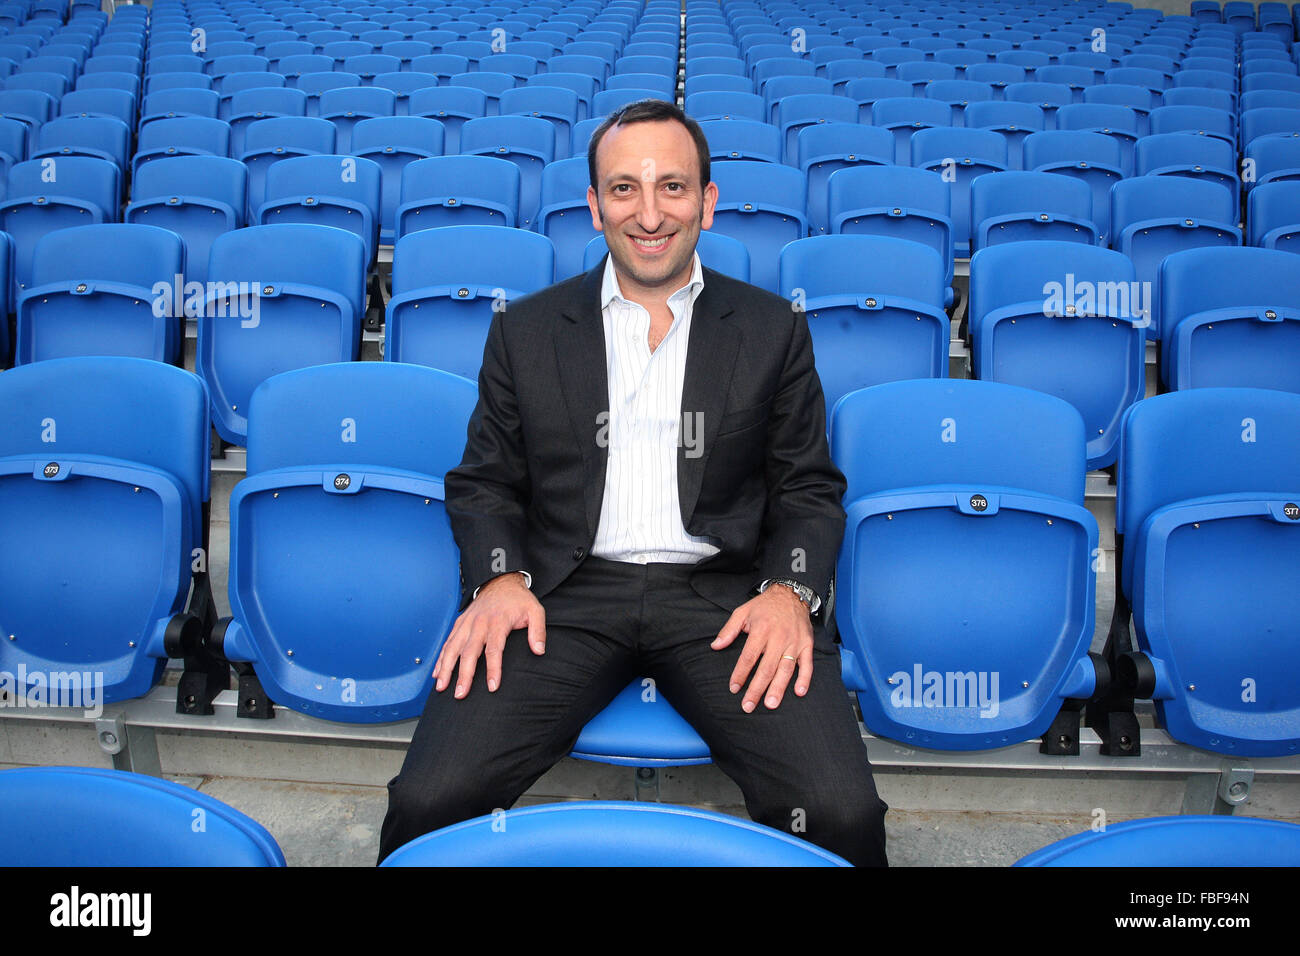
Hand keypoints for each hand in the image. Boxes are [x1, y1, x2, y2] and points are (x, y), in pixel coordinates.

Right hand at [433, 572, 545, 698]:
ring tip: (441, 687)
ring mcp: (467, 623)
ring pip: (453, 648)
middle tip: (460, 694)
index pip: (494, 649)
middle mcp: (479, 623)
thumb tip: (539, 650)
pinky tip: (437, 673)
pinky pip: (448, 642)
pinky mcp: (460, 623)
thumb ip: (538, 631)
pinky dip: (441, 658)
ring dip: (446, 668)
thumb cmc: (518, 600)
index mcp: (498, 622)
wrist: (501, 581)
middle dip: (464, 675)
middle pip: (469, 652)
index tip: (492, 687)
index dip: (493, 669)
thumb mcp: (535, 611)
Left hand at [711, 586, 813, 712]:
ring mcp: (794, 642)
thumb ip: (728, 630)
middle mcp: (779, 637)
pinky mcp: (807, 644)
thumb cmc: (764, 606)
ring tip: (770, 704)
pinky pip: (807, 664)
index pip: (749, 657)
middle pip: (766, 668)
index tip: (734, 688)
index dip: (740, 674)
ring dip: (778, 688)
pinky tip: (799, 692)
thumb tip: (715, 646)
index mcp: (761, 629)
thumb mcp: (742, 612)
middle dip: (756, 689)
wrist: (791, 593)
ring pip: (786, 669)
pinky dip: (805, 678)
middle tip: (748, 706)